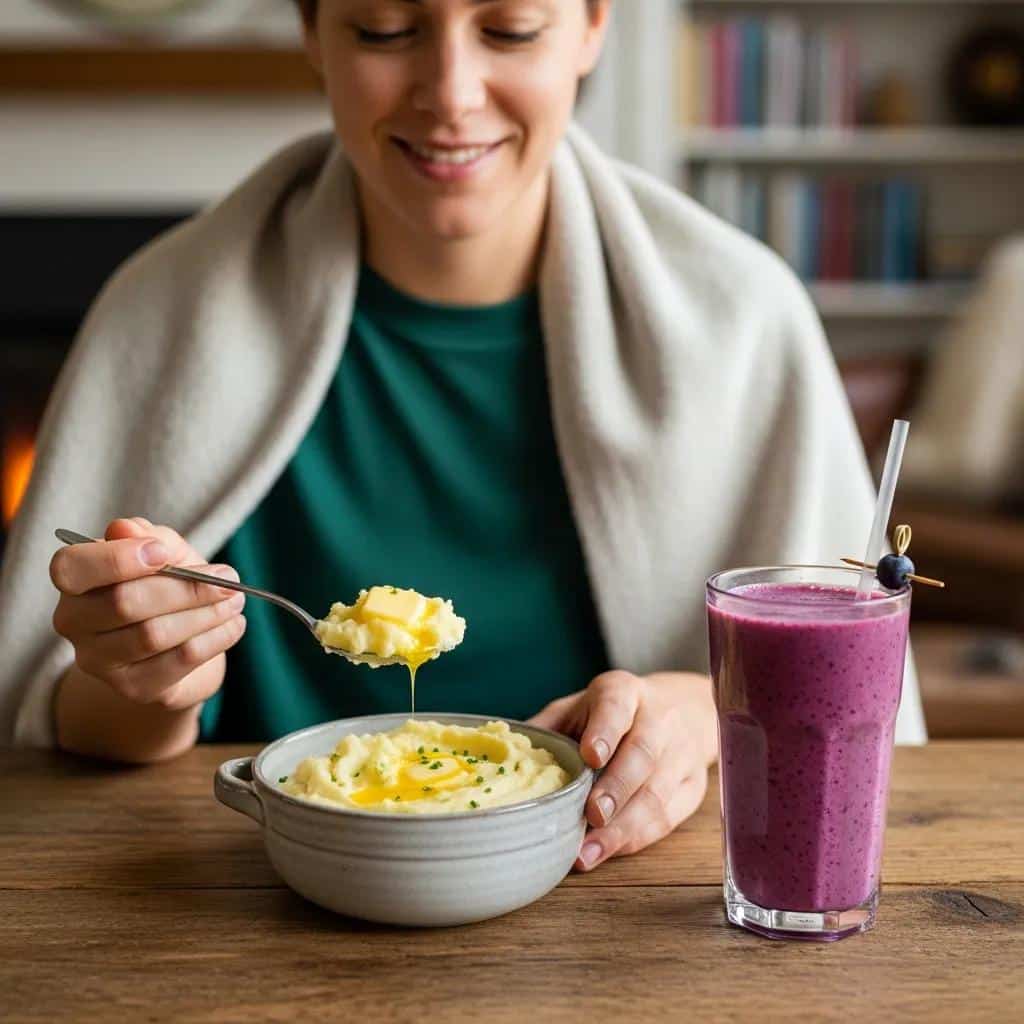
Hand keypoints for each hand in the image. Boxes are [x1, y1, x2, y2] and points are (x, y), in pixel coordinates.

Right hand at [50, 517, 246, 712]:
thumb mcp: (165, 552)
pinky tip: (234, 625)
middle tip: (228, 577)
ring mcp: (100, 661)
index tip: (163, 552)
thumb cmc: (167, 586)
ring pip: (154, 635)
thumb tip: (125, 529)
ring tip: (235, 600)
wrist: (180, 644)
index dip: (116, 559)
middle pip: (124, 603)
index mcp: (74, 581)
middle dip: (185, 588)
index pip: (71, 568)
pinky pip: (178, 661)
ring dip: (205, 614)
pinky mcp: (134, 688)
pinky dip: (215, 639)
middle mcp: (75, 623)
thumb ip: (150, 536)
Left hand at [529, 671, 717, 871]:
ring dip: (623, 826)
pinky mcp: (693, 785)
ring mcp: (682, 752)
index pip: (616, 706)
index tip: (590, 756)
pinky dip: (637, 837)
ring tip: (589, 852)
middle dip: (617, 787)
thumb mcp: (579, 708)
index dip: (604, 730)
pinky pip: (668, 816)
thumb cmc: (613, 714)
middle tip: (591, 815)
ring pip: (657, 791)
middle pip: (643, 753)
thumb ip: (549, 729)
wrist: (682, 710)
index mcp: (624, 692)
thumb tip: (505, 757)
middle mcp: (659, 718)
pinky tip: (610, 851)